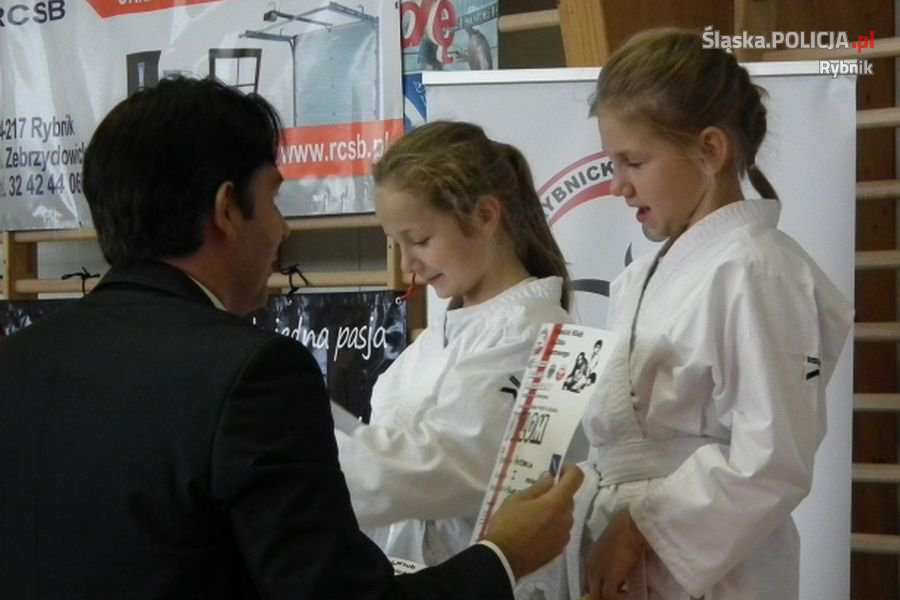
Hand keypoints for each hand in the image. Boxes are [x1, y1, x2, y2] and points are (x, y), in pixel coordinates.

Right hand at [483, 464, 583, 578]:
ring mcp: (564, 535)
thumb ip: (538, 487)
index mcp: (558, 502)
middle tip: (537, 495)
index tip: (558, 469)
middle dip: (557, 493)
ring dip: (555, 511)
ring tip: (534, 515)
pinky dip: (553, 526)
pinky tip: (536, 530)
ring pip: (565, 515)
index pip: (576, 478)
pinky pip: (560, 530)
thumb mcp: (517, 499)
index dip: (570, 469)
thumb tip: (550, 478)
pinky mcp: (559, 549)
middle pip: (569, 498)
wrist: (504, 559)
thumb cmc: (508, 524)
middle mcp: (567, 518)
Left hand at [581, 509, 647, 598]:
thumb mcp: (612, 551)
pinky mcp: (609, 577)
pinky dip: (619, 598)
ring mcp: (598, 572)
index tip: (610, 592)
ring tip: (625, 595)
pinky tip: (630, 593)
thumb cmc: (625, 534)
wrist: (630, 526)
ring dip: (611, 597)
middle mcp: (590, 567)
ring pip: (597, 594)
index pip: (586, 582)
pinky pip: (609, 596)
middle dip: (601, 596)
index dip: (596, 590)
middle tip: (618, 595)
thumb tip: (618, 578)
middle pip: (590, 590)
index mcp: (590, 560)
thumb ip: (610, 564)